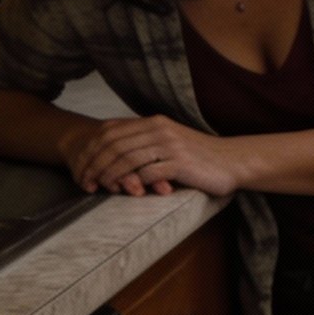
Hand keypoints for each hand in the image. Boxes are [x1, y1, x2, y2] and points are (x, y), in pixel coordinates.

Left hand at [57, 114, 243, 199]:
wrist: (232, 161)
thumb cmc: (198, 155)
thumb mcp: (169, 140)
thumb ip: (144, 140)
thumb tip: (113, 150)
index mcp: (154, 122)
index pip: (111, 131)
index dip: (91, 149)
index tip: (81, 168)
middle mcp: (159, 130)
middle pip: (114, 144)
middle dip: (94, 164)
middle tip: (84, 182)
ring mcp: (169, 146)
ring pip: (126, 158)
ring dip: (108, 175)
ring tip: (98, 188)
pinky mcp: (179, 164)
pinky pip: (147, 173)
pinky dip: (132, 183)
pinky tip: (125, 192)